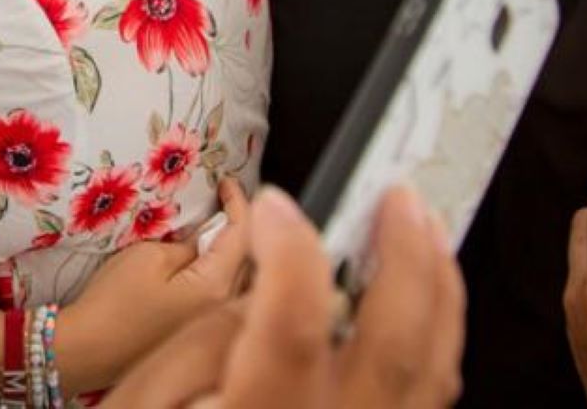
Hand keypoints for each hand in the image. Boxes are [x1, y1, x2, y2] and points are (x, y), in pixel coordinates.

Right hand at [65, 178, 255, 389]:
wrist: (88, 349)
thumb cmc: (115, 300)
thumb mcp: (150, 256)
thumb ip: (189, 243)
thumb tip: (209, 236)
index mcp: (217, 286)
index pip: (243, 235)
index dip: (238, 203)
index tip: (225, 182)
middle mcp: (225, 309)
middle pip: (250, 259)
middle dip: (243, 226)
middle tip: (226, 201)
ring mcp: (214, 325)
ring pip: (241, 279)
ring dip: (237, 251)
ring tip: (221, 227)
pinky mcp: (198, 333)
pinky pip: (225, 295)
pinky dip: (225, 271)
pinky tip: (209, 261)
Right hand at [104, 185, 464, 407]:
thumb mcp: (149, 394)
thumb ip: (213, 336)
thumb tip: (278, 280)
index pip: (294, 330)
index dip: (291, 255)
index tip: (276, 204)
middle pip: (395, 349)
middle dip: (406, 260)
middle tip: (398, 196)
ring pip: (434, 373)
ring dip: (437, 290)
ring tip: (421, 226)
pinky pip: (432, 395)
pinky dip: (438, 334)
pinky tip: (422, 293)